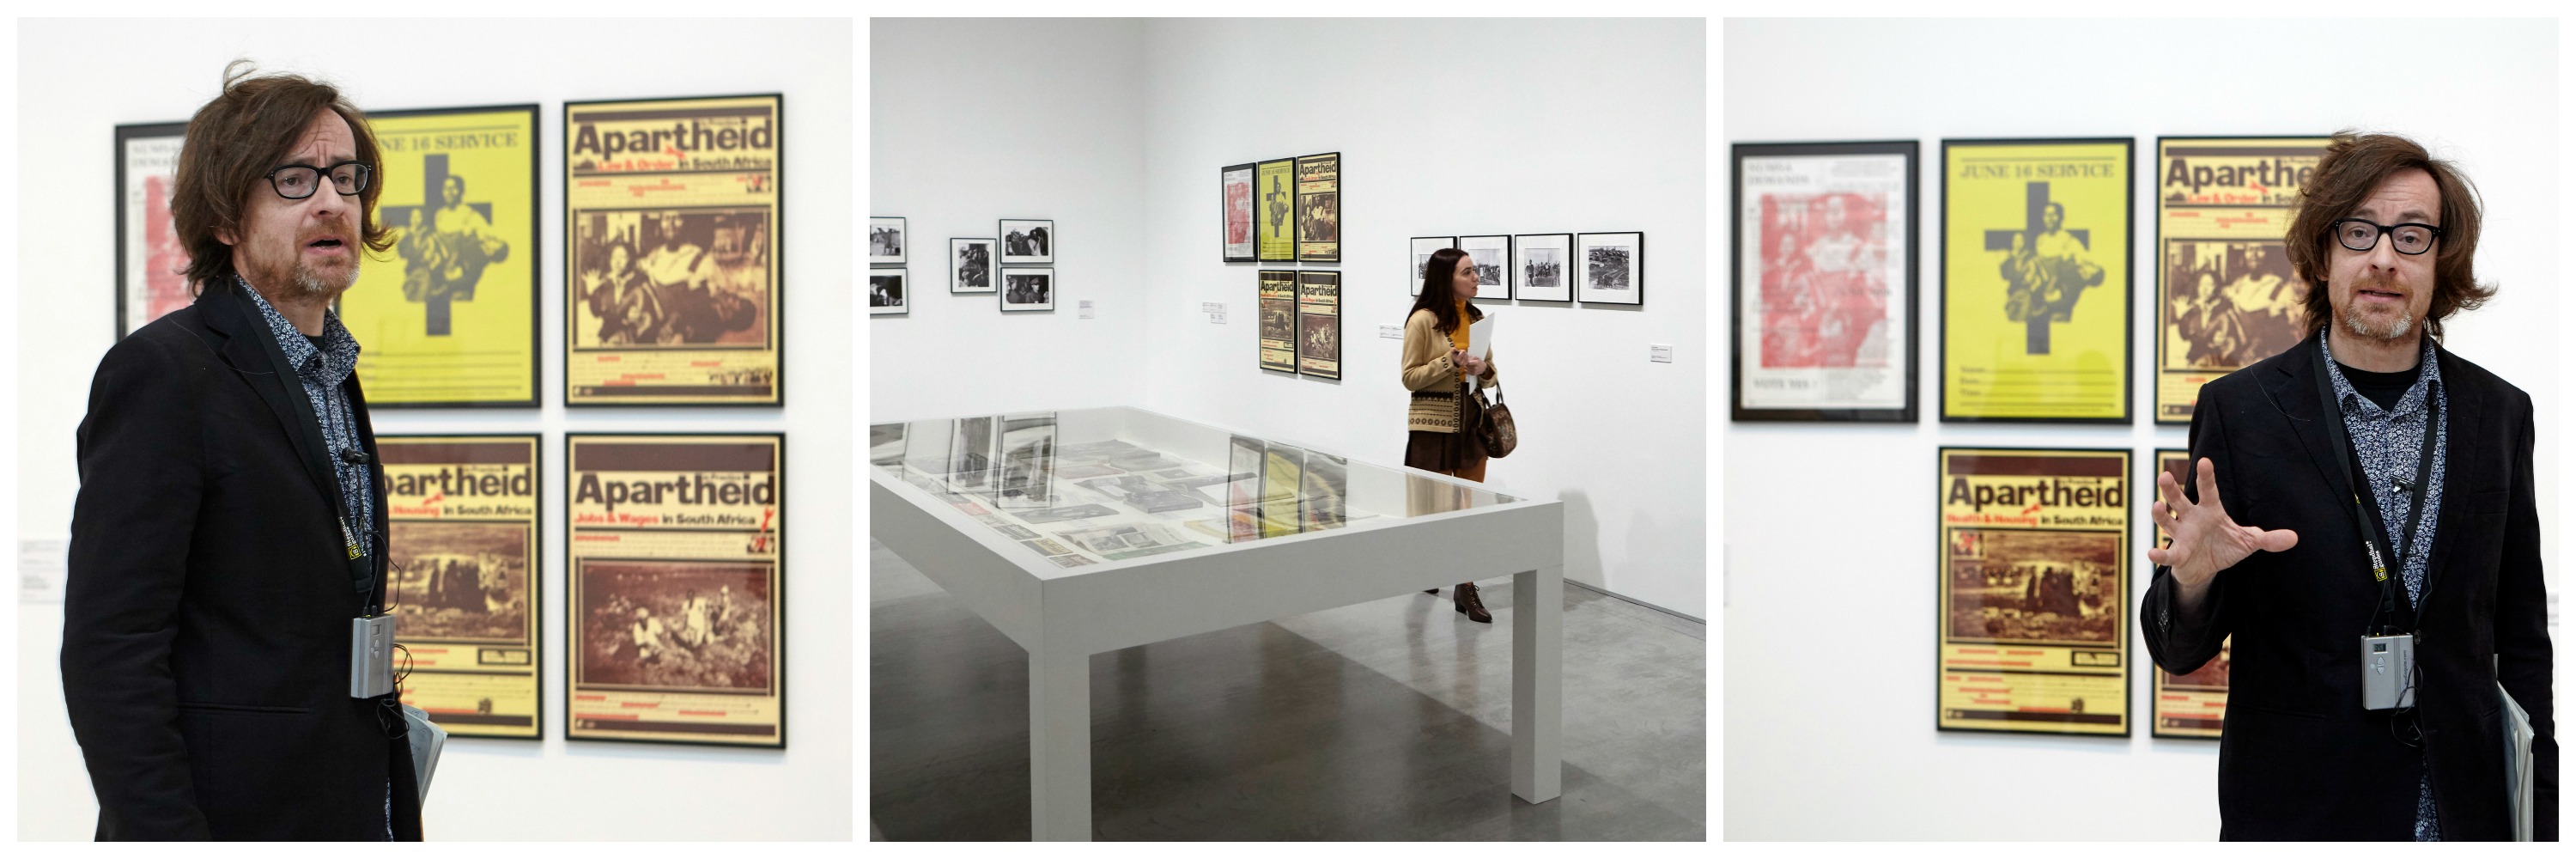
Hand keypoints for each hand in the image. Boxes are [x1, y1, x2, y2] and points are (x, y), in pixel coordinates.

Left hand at [1455, 352, 1487, 375]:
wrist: (1483, 368)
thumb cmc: (1480, 362)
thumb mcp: (1477, 358)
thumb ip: (1471, 357)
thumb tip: (1466, 358)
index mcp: (1476, 363)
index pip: (1468, 362)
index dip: (1466, 361)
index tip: (1466, 360)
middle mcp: (1475, 368)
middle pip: (1466, 365)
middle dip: (1466, 363)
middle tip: (1467, 362)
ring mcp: (1473, 371)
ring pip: (1465, 368)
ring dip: (1466, 366)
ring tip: (1468, 364)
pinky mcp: (1472, 374)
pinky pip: (1466, 371)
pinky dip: (1466, 369)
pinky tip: (1469, 367)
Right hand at [2146, 457, 2296, 593]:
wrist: (2205, 569)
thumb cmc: (2224, 547)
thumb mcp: (2248, 542)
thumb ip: (2268, 538)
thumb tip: (2294, 537)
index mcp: (2210, 511)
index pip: (2208, 491)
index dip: (2206, 477)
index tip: (2204, 461)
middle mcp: (2192, 519)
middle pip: (2179, 500)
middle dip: (2171, 489)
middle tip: (2164, 476)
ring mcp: (2182, 535)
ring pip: (2167, 522)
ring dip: (2160, 515)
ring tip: (2157, 506)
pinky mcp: (2177, 555)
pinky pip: (2167, 554)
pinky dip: (2159, 554)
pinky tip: (2152, 553)